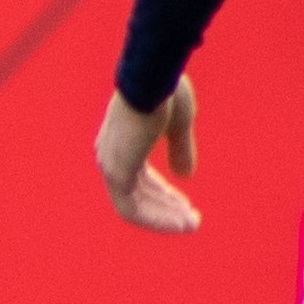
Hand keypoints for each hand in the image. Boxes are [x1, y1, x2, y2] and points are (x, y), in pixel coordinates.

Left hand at [94, 82, 204, 234]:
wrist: (153, 78)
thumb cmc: (165, 91)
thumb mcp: (178, 124)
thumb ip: (179, 149)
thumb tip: (184, 176)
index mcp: (122, 141)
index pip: (141, 177)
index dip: (164, 193)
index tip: (186, 205)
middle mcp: (111, 155)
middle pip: (139, 193)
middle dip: (166, 208)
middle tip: (191, 220)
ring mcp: (111, 165)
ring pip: (135, 206)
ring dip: (164, 218)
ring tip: (191, 224)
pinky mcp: (117, 173)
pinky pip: (133, 209)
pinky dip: (157, 219)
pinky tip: (180, 222)